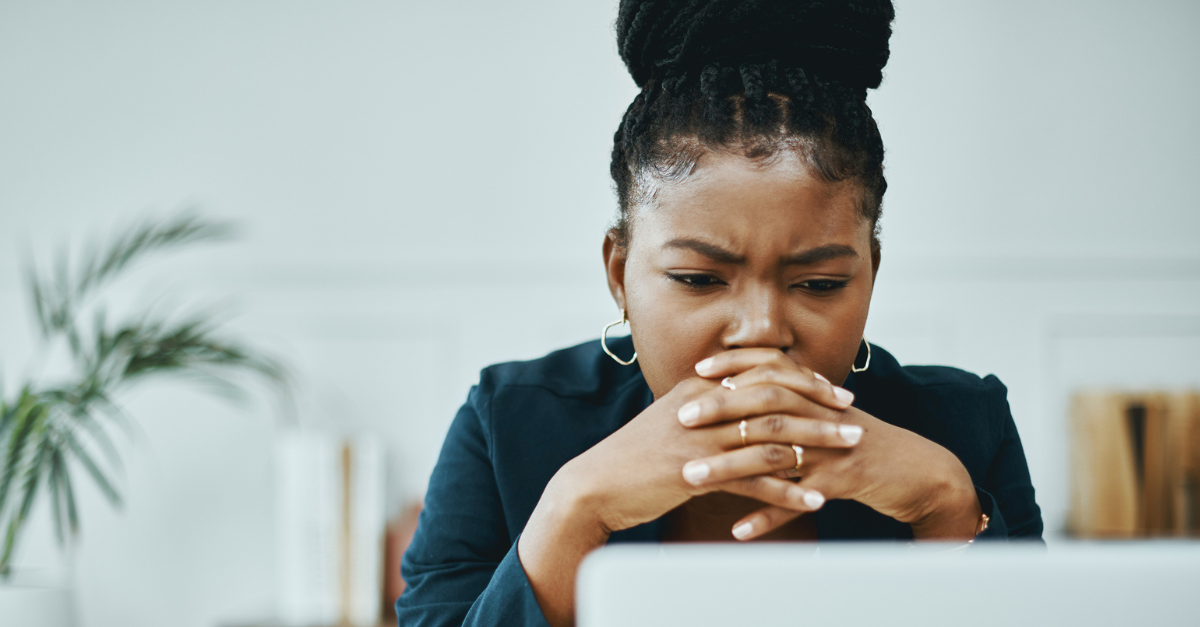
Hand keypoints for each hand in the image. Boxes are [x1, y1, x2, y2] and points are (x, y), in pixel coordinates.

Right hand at [548, 363, 854, 535]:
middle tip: (852, 417)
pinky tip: (814, 500)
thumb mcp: (672, 419)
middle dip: (820, 407)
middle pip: (775, 398)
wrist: (596, 485)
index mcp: (699, 389)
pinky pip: (754, 481)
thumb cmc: (635, 456)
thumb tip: (740, 402)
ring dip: (817, 444)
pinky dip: (789, 491)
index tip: (832, 389)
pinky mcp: (697, 475)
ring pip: (772, 436)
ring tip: (849, 452)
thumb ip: (706, 408)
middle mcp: (704, 407)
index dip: (801, 379)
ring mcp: (701, 440)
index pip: (761, 372)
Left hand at [680, 348, 981, 539]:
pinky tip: (739, 529)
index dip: (735, 367)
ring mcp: (833, 449)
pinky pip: (798, 502)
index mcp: (816, 396)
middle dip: (722, 409)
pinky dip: (768, 516)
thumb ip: (791, 402)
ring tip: (693, 478)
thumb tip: (741, 391)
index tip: (697, 371)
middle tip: (682, 419)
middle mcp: (822, 416)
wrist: (917, 470)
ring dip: (731, 467)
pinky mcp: (843, 483)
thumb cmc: (860, 443)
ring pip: (775, 454)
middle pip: (767, 404)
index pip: (771, 369)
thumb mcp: (826, 415)